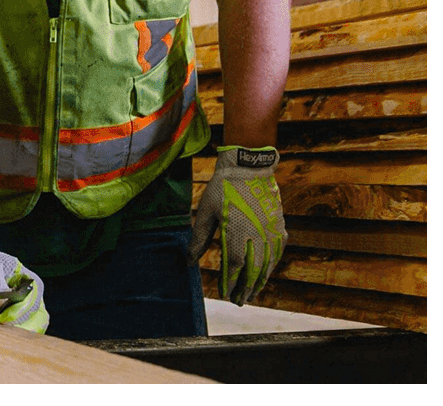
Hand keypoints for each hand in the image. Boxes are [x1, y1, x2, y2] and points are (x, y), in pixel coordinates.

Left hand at [188, 146, 286, 304]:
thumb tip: (189, 261)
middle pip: (253, 273)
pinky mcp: (280, 227)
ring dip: (260, 282)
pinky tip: (265, 272)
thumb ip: (199, 239)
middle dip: (246, 289)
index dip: (230, 284)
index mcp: (236, 235)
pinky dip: (271, 267)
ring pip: (267, 266)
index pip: (234, 268)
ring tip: (252, 293)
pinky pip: (277, 254)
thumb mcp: (206, 212)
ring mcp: (271, 233)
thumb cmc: (223, 188)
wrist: (248, 167)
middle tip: (239, 301)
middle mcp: (256, 238)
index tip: (225, 295)